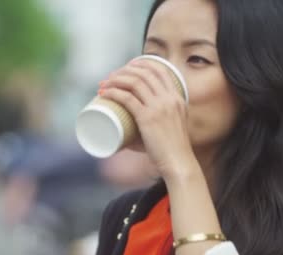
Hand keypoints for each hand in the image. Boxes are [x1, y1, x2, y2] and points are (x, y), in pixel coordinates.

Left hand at [99, 59, 198, 179]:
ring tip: (104, 84)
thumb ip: (154, 124)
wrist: (178, 162)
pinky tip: (105, 92)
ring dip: (115, 79)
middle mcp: (169, 98)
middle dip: (124, 71)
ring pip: (134, 82)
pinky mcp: (148, 118)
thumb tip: (127, 134)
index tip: (127, 67)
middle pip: (144, 73)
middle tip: (110, 77)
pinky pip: (127, 98)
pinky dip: (114, 93)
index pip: (160, 70)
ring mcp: (159, 107)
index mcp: (177, 98)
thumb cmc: (171, 150)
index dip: (142, 64)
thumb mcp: (170, 127)